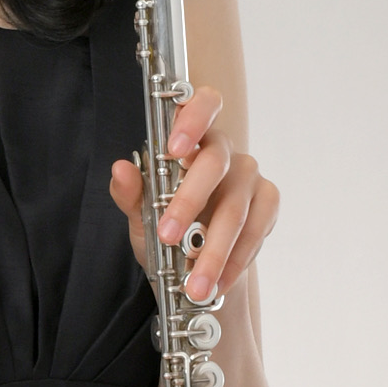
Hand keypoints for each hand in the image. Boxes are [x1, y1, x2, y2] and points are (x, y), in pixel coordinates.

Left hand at [108, 85, 279, 302]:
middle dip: (189, 201)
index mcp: (192, 138)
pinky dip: (235, 259)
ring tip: (194, 283)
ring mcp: (249, 176)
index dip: (194, 117)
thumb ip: (130, 194)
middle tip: (167, 235)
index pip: (202, 103)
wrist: (191, 267)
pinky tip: (218, 280)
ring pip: (235, 207)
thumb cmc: (165, 228)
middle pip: (214, 162)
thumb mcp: (140, 216)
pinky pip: (256, 229)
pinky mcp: (267, 202)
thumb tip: (120, 169)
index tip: (175, 146)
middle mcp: (224, 151)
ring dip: (214, 249)